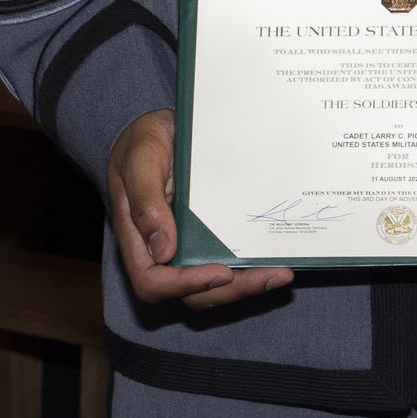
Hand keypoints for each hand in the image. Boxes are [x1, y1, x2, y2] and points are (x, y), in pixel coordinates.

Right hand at [107, 109, 294, 310]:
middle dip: (231, 291)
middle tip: (269, 276)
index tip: (219, 273)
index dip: (183, 286)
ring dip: (247, 284)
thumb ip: (146, 202)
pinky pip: (226, 260)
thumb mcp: (140, 160)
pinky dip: (249, 266)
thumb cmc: (141, 140)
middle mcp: (161, 249)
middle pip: (191, 292)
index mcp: (136, 237)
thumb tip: (162, 251)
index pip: (151, 281)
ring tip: (280, 273)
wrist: (161, 125)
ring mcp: (186, 244)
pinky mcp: (206, 235)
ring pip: (213, 284)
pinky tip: (274, 257)